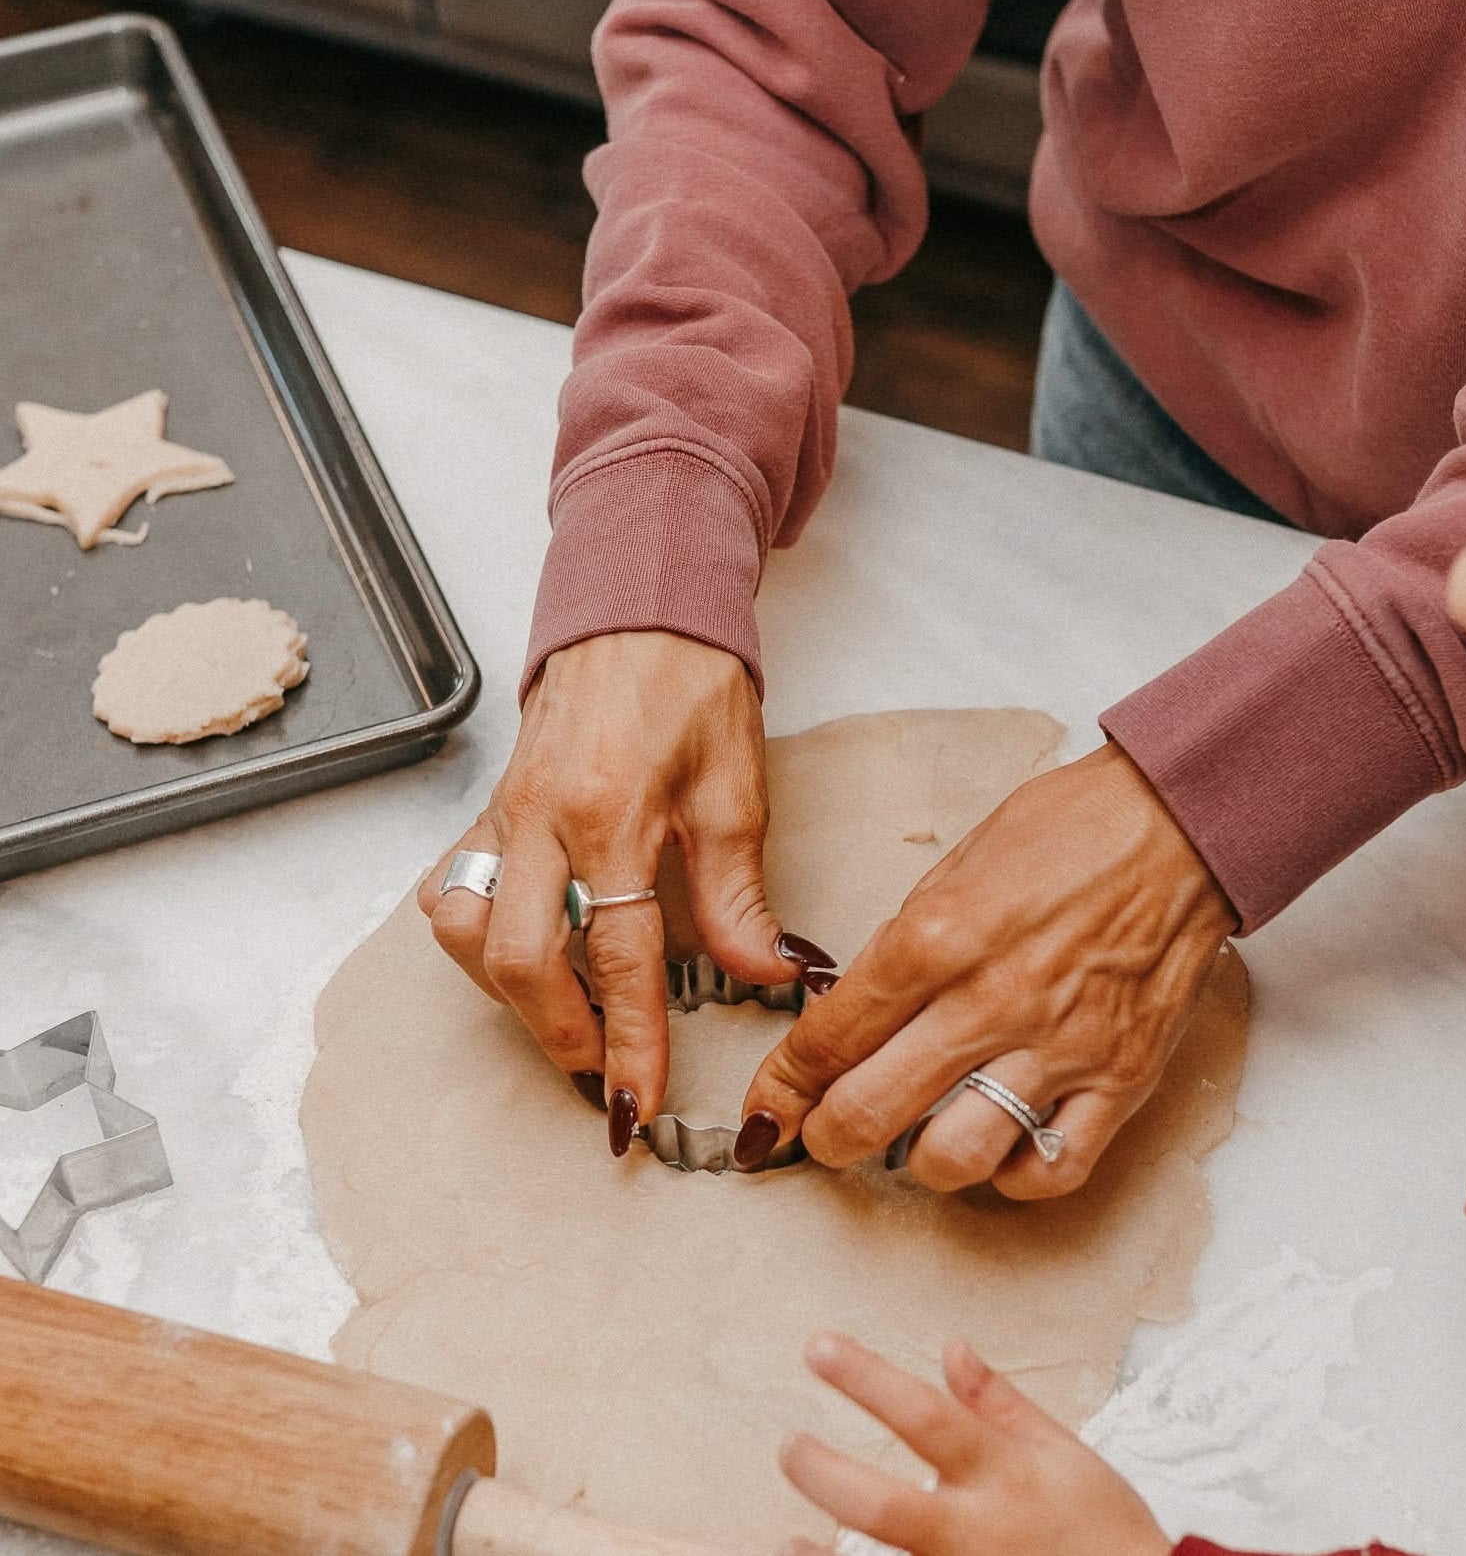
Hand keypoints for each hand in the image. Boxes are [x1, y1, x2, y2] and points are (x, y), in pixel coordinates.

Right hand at [419, 631, 804, 1148]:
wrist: (642, 609)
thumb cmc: (692, 686)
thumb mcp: (734, 790)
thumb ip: (739, 894)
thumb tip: (769, 974)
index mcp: (611, 813)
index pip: (619, 956)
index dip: (631, 1039)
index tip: (640, 1102)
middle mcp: (540, 818)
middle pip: (519, 959)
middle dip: (558, 1033)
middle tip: (603, 1074)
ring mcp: (502, 812)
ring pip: (463, 929)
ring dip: (508, 992)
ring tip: (566, 1021)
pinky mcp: (486, 805)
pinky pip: (450, 887)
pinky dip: (474, 936)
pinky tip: (518, 955)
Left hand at [738, 742, 1233, 1194]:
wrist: (1180, 825)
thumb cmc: (1071, 828)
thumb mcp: (960, 862)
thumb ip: (907, 942)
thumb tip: (857, 1010)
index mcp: (939, 936)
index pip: (831, 1038)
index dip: (783, 1086)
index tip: (768, 1106)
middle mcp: (990, 1001)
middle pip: (870, 1113)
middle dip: (826, 1138)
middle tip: (822, 1136)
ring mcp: (1058, 1048)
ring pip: (954, 1159)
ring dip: (918, 1162)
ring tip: (917, 1139)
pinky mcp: (1120, 1079)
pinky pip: (1051, 1170)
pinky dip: (1013, 1177)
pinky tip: (1000, 1149)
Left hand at [780, 1332, 1170, 1555]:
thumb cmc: (1105, 1529)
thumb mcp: (1065, 1452)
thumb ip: (1002, 1403)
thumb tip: (952, 1348)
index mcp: (1003, 1473)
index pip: (924, 1414)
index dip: (865, 1378)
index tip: (817, 1347)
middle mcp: (977, 1530)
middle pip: (886, 1506)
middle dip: (827, 1474)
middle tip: (788, 1445)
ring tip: (784, 1542)